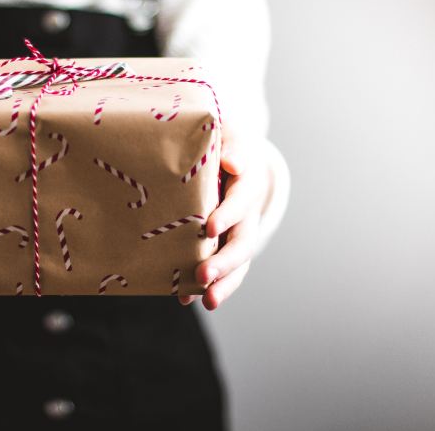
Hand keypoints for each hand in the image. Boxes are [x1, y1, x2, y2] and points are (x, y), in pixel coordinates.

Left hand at [179, 132, 270, 309]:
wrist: (228, 156)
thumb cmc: (222, 142)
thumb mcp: (228, 134)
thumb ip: (231, 145)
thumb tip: (233, 164)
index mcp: (247, 182)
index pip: (241, 200)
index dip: (228, 214)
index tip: (210, 227)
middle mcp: (247, 212)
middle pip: (242, 241)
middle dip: (225, 261)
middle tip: (203, 276)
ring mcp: (238, 232)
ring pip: (237, 262)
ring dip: (224, 283)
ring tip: (208, 302)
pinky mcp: (224, 244)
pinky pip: (222, 270)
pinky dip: (207, 286)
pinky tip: (186, 299)